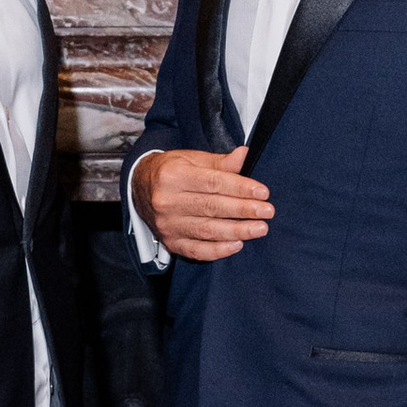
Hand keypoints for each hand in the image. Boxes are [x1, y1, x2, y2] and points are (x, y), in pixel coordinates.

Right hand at [136, 147, 274, 263]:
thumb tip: (245, 156)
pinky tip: (237, 245)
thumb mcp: (191, 159)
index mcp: (173, 176)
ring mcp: (167, 224)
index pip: (213, 183)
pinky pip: (196, 250)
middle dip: (243, 210)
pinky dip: (218, 250)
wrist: (139, 188)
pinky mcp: (170, 242)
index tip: (262, 192)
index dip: (240, 188)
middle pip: (211, 207)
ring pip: (206, 230)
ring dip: (237, 231)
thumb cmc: (170, 171)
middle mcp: (166, 201)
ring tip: (259, 228)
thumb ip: (219, 162)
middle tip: (267, 212)